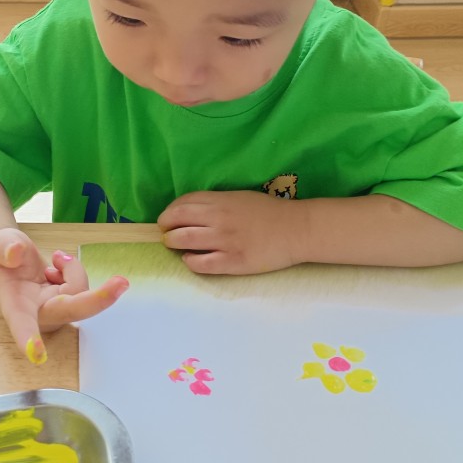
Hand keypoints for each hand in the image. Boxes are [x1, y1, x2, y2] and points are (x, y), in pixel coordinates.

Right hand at [0, 228, 128, 362]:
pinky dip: (73, 270)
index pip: (22, 323)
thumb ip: (5, 249)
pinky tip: (56, 267)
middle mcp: (38, 313)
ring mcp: (56, 310)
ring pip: (81, 291)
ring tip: (53, 260)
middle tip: (121, 282)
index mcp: (15, 305)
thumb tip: (15, 252)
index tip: (37, 355)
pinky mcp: (68, 303)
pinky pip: (83, 286)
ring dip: (72, 269)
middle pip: (72, 310)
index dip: (29, 339)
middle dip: (97, 299)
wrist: (7, 259)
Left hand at [158, 190, 307, 274]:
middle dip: (165, 228)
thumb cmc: (269, 212)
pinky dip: (190, 261)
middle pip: (176, 220)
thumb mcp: (240, 198)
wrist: (296, 230)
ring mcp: (224, 241)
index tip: (168, 219)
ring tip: (175, 246)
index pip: (182, 203)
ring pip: (183, 241)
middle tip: (167, 234)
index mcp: (220, 201)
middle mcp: (218, 218)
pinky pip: (200, 264)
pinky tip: (192, 259)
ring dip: (173, 243)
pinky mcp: (232, 262)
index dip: (170, 212)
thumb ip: (216, 203)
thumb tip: (191, 212)